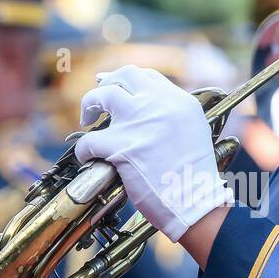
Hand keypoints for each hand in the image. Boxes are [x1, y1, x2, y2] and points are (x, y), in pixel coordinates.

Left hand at [74, 65, 232, 241]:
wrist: (194, 201)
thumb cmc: (194, 177)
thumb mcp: (194, 132)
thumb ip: (173, 116)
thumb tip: (146, 111)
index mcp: (180, 101)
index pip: (148, 77)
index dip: (126, 80)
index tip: (113, 84)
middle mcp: (160, 105)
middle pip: (124, 76)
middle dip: (106, 83)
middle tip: (97, 100)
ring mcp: (139, 123)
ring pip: (102, 96)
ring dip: (88, 105)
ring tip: (85, 119)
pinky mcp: (122, 147)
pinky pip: (90, 140)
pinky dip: (83, 149)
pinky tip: (87, 157)